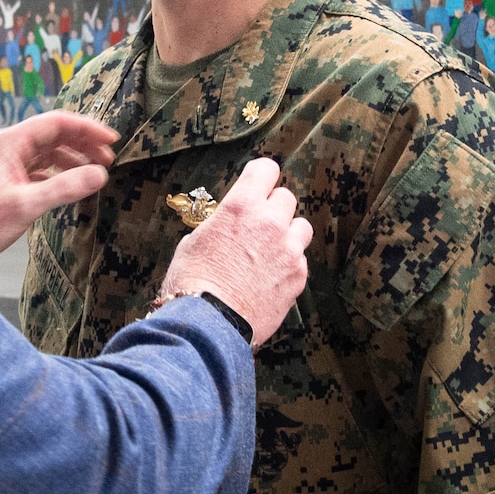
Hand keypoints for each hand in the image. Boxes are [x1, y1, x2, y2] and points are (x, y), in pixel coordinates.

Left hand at [0, 111, 117, 279]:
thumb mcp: (25, 206)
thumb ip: (64, 188)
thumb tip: (99, 175)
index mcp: (8, 143)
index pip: (56, 123)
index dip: (86, 128)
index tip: (111, 139)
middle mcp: (7, 148)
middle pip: (53, 135)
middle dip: (83, 143)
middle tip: (108, 158)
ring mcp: (7, 166)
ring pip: (48, 153)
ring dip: (73, 159)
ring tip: (96, 172)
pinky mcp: (8, 184)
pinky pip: (40, 170)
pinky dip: (59, 175)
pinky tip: (72, 186)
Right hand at [158, 158, 311, 346]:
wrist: (209, 324)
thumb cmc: (193, 282)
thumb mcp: (195, 241)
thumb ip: (220, 224)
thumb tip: (225, 226)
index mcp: (241, 206)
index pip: (265, 169)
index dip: (260, 176)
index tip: (257, 184)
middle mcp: (270, 222)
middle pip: (286, 197)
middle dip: (272, 207)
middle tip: (257, 224)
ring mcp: (289, 250)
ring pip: (301, 227)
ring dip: (287, 233)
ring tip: (269, 250)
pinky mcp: (298, 276)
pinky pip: (300, 259)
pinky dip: (289, 264)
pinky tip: (270, 277)